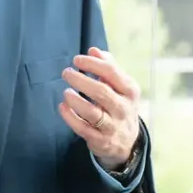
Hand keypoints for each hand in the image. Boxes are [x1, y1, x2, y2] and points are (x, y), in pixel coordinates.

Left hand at [58, 48, 141, 169]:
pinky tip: (62, 107)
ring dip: (75, 100)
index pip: (111, 72)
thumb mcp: (121, 87)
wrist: (127, 142)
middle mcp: (123, 108)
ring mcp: (112, 126)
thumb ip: (108, 67)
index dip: (92, 64)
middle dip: (81, 80)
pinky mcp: (100, 140)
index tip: (76, 60)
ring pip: (92, 112)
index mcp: (130, 91)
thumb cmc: (119, 105)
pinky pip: (82, 128)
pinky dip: (70, 117)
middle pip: (101, 92)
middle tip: (66, 73)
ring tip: (66, 91)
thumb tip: (93, 50)